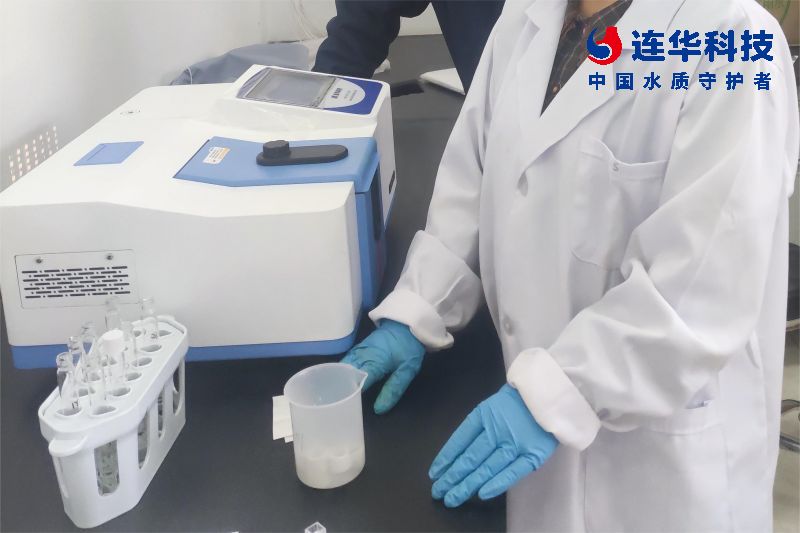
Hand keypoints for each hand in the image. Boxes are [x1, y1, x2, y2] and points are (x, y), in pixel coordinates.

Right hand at [341, 320, 424, 413]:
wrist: (408, 323)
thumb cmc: (409, 348)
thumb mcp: (407, 371)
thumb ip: (393, 389)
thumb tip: (379, 410)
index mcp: (374, 363)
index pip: (357, 383)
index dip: (350, 395)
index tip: (345, 407)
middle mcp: (362, 356)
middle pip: (345, 375)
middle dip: (340, 389)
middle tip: (336, 404)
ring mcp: (359, 350)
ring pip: (343, 367)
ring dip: (338, 380)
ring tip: (334, 395)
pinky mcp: (359, 348)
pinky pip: (346, 361)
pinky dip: (341, 371)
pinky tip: (340, 380)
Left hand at [429, 384, 557, 506]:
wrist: (552, 393)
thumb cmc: (520, 399)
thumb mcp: (493, 404)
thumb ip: (479, 425)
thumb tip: (461, 452)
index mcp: (484, 415)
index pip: (459, 440)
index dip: (446, 458)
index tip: (435, 473)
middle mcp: (496, 430)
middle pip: (470, 457)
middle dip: (452, 477)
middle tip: (438, 492)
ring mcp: (514, 443)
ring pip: (486, 467)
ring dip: (467, 484)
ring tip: (451, 497)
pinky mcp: (532, 455)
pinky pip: (512, 472)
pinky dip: (496, 483)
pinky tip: (481, 493)